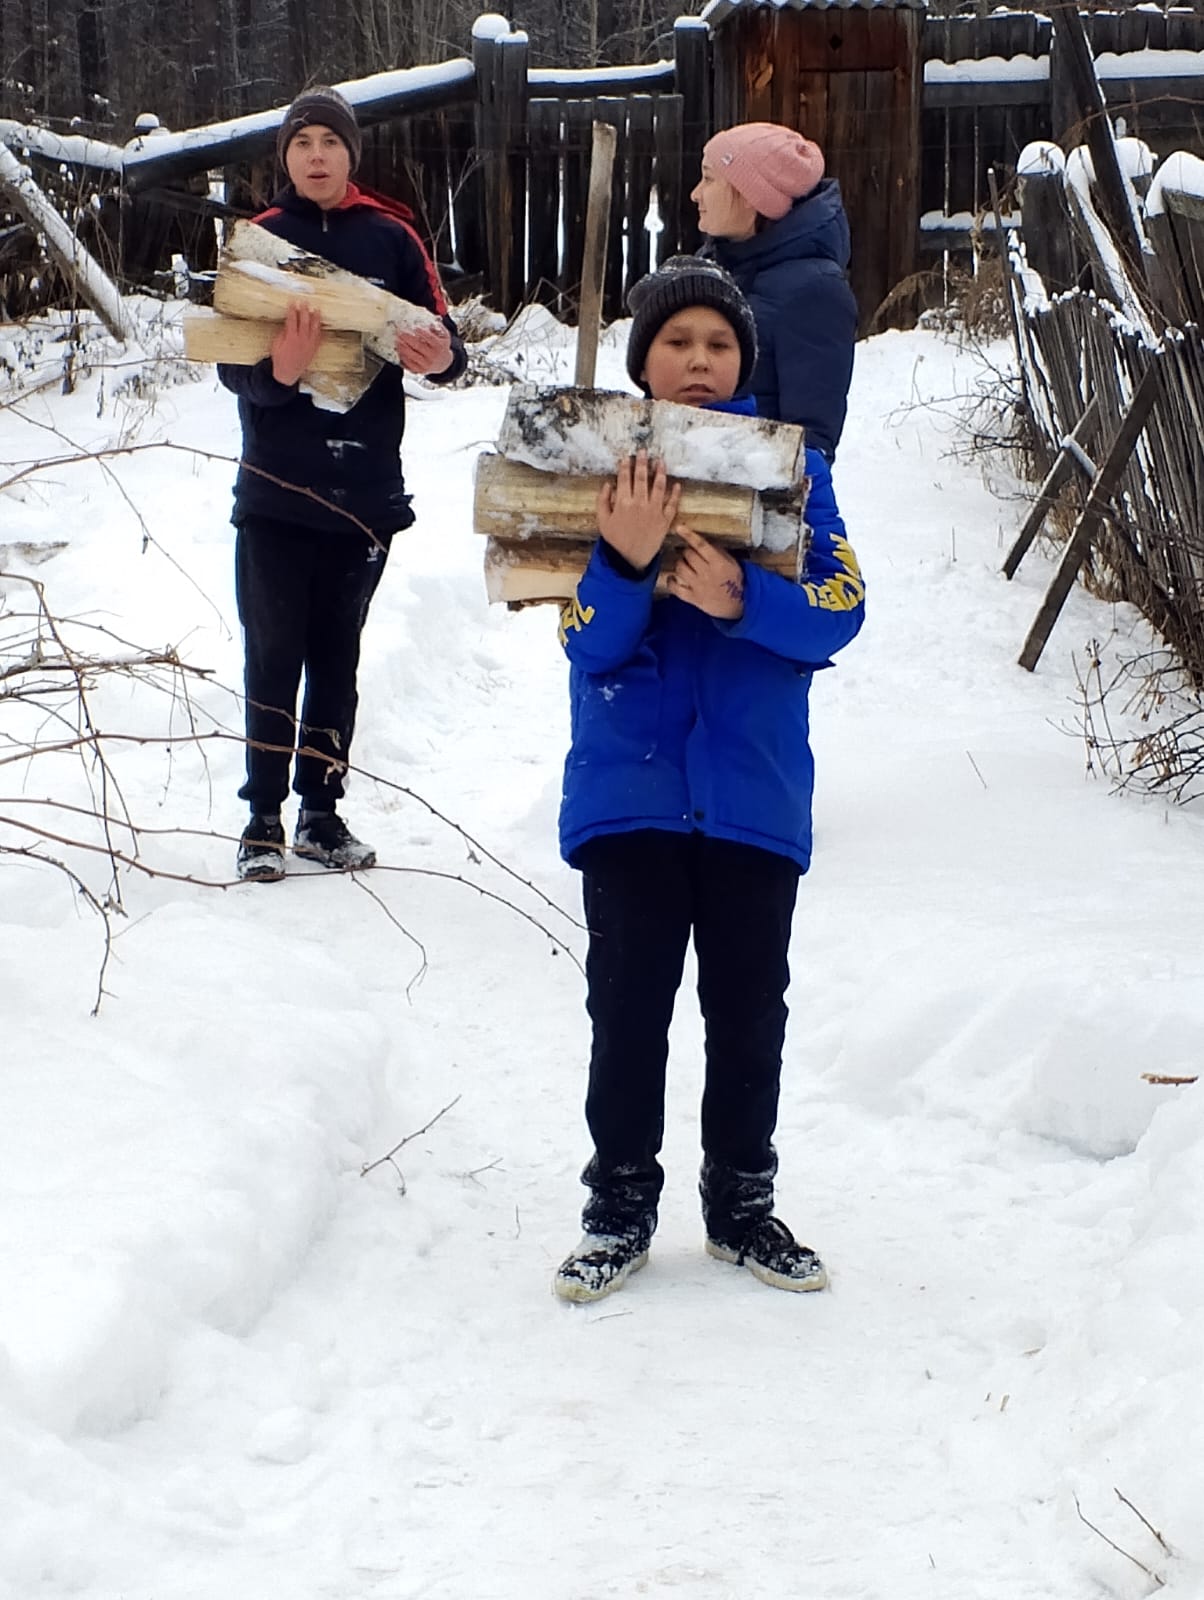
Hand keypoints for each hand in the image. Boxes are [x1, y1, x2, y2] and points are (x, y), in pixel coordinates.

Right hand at [270, 301, 322, 385]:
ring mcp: (309, 345)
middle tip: (305, 301)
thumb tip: (288, 324)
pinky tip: (321, 323)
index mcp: (291, 338)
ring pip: (314, 328)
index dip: (292, 310)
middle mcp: (302, 340)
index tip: (292, 302)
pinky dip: (320, 330)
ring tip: (317, 309)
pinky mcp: (314, 349)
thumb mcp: (276, 345)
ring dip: (316, 318)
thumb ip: (283, 333)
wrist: (287, 374)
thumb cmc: (280, 359)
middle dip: (304, 310)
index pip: (292, 320)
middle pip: (304, 321)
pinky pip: (319, 338)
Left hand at [395, 321, 452, 374]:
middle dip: (407, 339)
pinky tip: (398, 350)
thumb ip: (437, 327)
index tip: (414, 327)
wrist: (443, 363)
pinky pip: (409, 365)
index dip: (422, 332)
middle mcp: (433, 356)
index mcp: (439, 346)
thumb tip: (429, 322)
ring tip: (397, 341)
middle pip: (418, 346)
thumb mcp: (444, 335)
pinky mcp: (420, 371)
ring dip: (403, 348)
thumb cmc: (441, 345)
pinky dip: (402, 358)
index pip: (430, 338)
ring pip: (412, 356)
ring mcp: (426, 365)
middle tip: (400, 332)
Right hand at [596, 452, 680, 570]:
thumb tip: (608, 484)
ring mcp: (654, 511)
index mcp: (623, 503)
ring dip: (660, 472)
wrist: (631, 560)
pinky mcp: (665, 520)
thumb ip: (603, 501)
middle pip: (642, 478)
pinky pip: (672, 504)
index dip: (626, 466)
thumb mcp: (603, 521)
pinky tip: (676, 484)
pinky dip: (675, 494)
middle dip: (642, 462)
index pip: (625, 479)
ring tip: (660, 461)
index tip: (627, 457)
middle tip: (644, 451)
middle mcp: (640, 504)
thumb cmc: (615, 540)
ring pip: (658, 487)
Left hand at [666, 525, 745, 618]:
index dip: (689, 535)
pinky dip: (671, 581)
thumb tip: (702, 542)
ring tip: (684, 564)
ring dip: (680, 563)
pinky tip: (672, 578)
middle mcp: (707, 573)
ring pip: (680, 568)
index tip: (679, 528)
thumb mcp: (732, 563)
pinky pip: (675, 588)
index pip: (701, 545)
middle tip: (690, 554)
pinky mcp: (693, 599)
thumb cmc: (735, 581)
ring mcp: (698, 586)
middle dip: (687, 551)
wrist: (739, 605)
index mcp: (718, 563)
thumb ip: (718, 552)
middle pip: (688, 555)